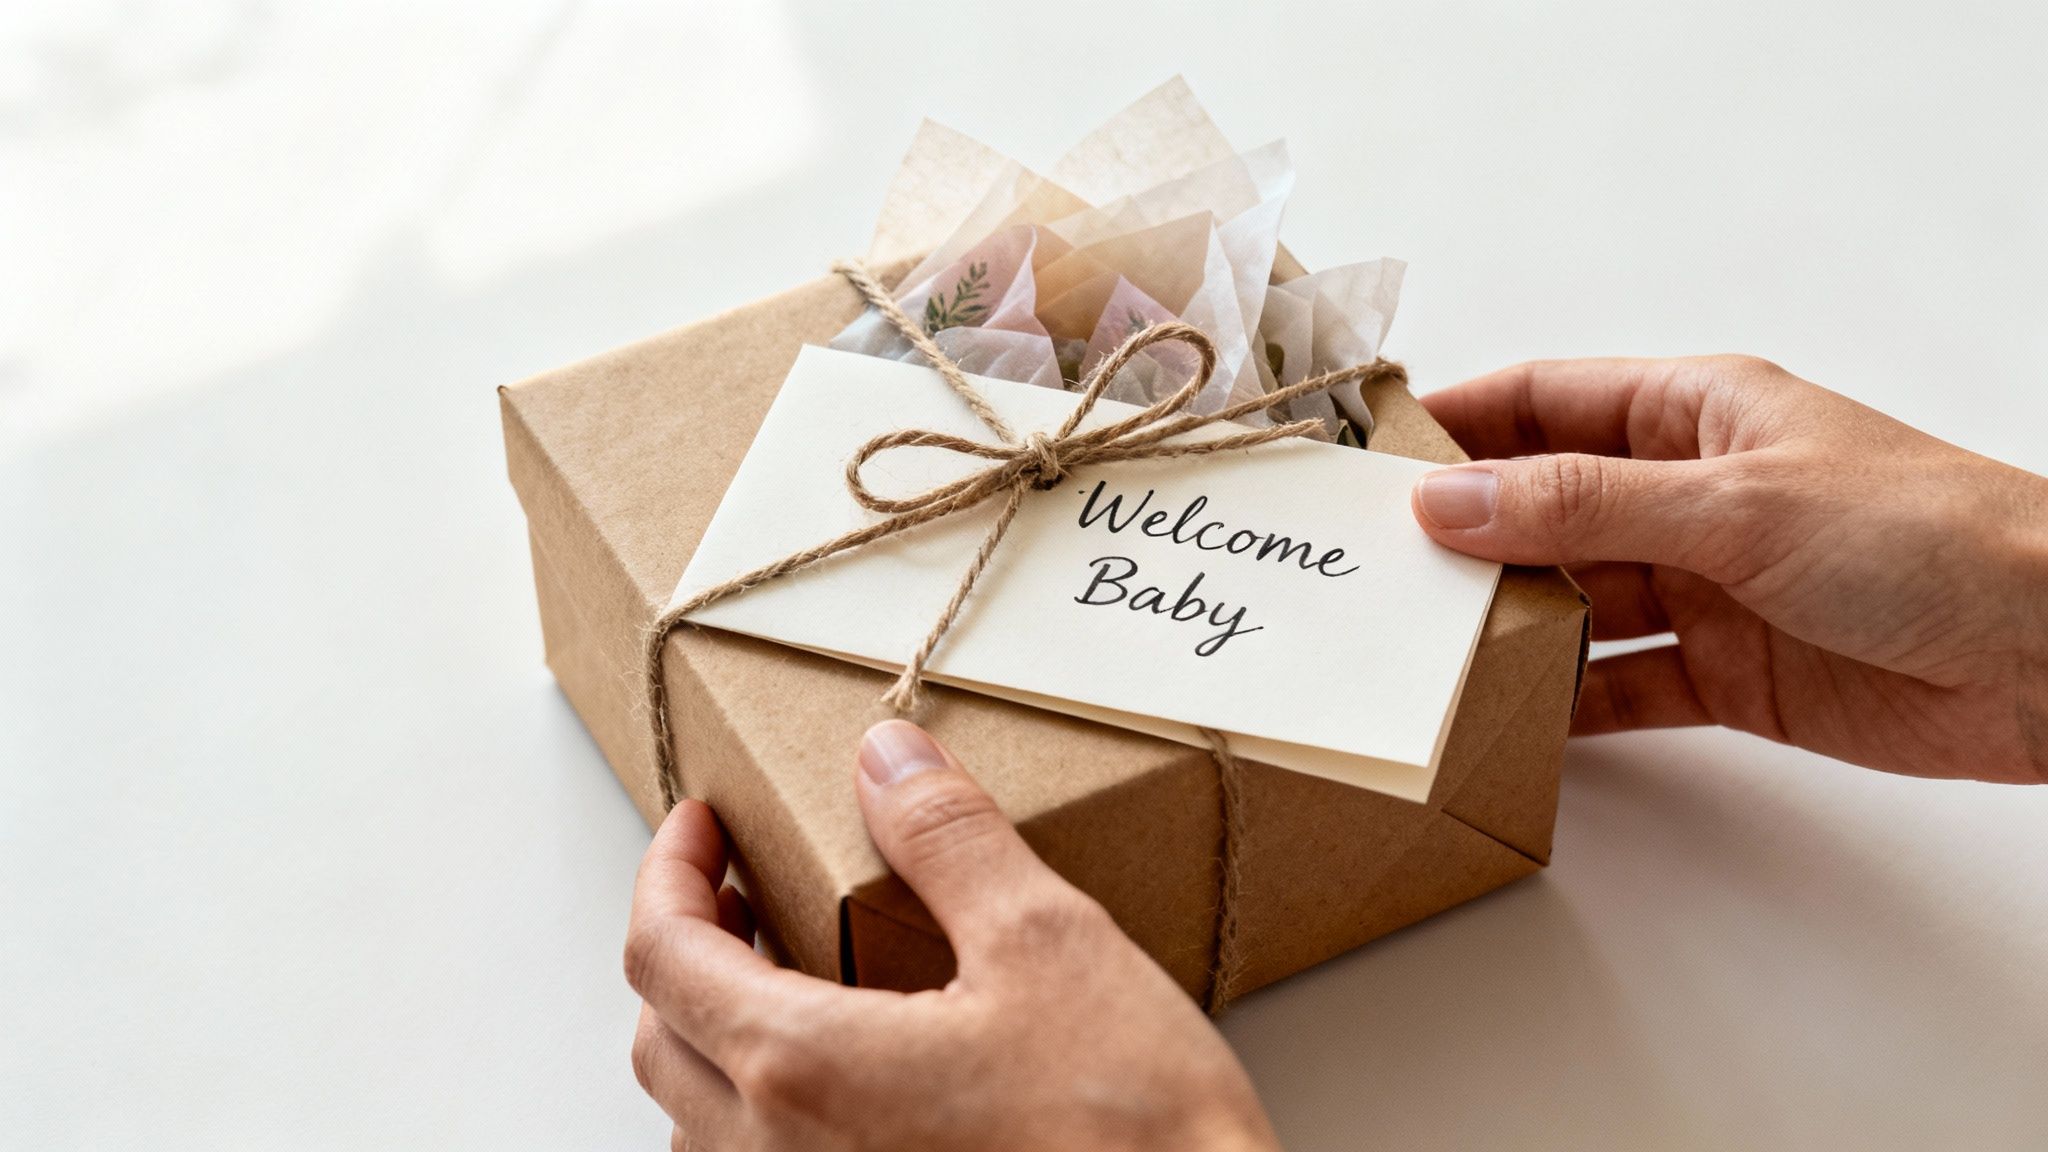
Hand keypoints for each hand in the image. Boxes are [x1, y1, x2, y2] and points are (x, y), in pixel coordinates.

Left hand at [626, 719, 1277, 1150]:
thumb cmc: (1135, 1138)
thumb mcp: (1048, 946)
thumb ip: (949, 840)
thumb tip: (887, 761)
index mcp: (802, 1070)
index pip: (663, 956)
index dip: (668, 872)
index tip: (703, 825)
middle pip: (661, 1042)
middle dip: (684, 948)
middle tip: (738, 888)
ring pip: (702, 1126)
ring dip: (716, 1037)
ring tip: (789, 976)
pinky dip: (763, 1113)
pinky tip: (847, 1080)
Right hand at [1410, 355, 2047, 782]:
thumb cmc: (1924, 535)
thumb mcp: (1732, 503)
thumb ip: (1580, 506)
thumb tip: (1446, 502)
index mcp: (1696, 414)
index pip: (1546, 401)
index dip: (1458, 423)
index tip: (1369, 455)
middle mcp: (1690, 495)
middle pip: (1546, 507)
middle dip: (1466, 535)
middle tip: (1372, 570)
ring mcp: (1708, 588)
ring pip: (1575, 601)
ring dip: (1509, 624)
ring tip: (1421, 649)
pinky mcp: (1730, 674)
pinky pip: (1622, 686)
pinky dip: (1567, 706)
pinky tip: (1510, 721)